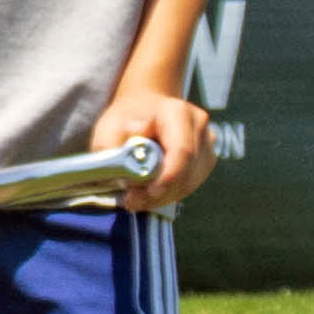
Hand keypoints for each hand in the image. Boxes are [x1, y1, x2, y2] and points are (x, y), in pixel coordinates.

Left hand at [95, 88, 218, 214]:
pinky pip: (190, 185)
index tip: (149, 192)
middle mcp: (198, 126)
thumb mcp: (107, 131)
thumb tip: (136, 163)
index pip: (182, 150)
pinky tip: (147, 194)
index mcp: (177, 112)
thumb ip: (117, 147)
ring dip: (161, 197)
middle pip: (186, 171)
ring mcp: (206, 144)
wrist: (140, 113)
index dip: (169, 175)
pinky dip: (167, 195)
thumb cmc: (122, 123)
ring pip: (189, 183)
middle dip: (159, 192)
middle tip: (130, 200)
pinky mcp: (205, 160)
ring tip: (134, 198)